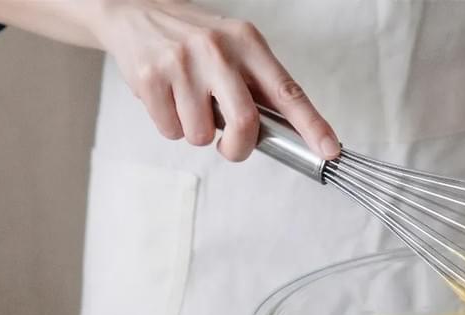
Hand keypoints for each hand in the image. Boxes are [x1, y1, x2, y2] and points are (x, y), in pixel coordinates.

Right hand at [91, 0, 337, 161]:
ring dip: (197, 133)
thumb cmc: (193, 39)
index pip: (288, 91)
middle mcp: (217, 49)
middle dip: (238, 147)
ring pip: (202, 135)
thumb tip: (289, 135)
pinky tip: (167, 100)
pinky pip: (171, 131)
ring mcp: (182, 62)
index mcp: (247, 42)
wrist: (134, 11)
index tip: (330, 150)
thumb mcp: (233, 47)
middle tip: (230, 145)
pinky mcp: (150, 77)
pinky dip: (171, 127)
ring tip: (188, 104)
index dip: (312, 125)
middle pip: (245, 122)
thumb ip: (258, 86)